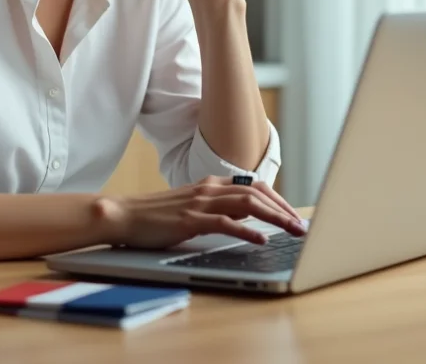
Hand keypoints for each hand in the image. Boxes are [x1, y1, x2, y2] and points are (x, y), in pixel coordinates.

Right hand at [97, 175, 306, 249]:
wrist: (123, 215)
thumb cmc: (155, 216)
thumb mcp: (191, 207)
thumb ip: (216, 209)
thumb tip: (245, 221)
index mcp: (210, 184)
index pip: (253, 186)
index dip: (278, 199)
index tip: (294, 215)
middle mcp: (208, 189)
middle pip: (256, 193)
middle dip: (284, 209)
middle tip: (302, 227)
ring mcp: (200, 203)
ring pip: (247, 204)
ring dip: (275, 217)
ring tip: (292, 231)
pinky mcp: (190, 220)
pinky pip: (225, 223)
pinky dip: (247, 231)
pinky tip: (261, 241)